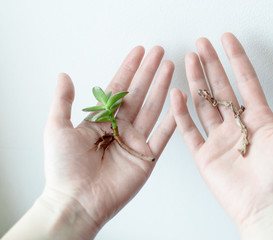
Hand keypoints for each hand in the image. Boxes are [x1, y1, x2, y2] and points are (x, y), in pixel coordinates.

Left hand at [42, 46, 174, 235]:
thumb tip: (64, 75)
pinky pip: (164, 134)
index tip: (139, 52)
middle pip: (139, 94)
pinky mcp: (147, 156)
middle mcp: (121, 128)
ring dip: (162, 87)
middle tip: (159, 52)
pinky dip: (173, 117)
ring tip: (170, 67)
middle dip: (149, 72)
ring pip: (153, 108)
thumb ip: (63, 101)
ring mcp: (136, 141)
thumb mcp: (57, 129)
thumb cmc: (64, 168)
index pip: (118, 88)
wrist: (78, 201)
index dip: (129, 69)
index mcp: (102, 121)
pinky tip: (179, 99)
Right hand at [171, 33, 272, 238]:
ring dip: (196, 82)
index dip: (236, 60)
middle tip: (202, 45)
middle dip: (211, 65)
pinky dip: (181, 113)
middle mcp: (236, 127)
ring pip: (204, 104)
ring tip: (189, 60)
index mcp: (258, 120)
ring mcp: (218, 140)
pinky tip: (177, 94)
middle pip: (220, 89)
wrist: (269, 207)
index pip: (245, 82)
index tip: (227, 41)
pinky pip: (189, 130)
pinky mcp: (204, 155)